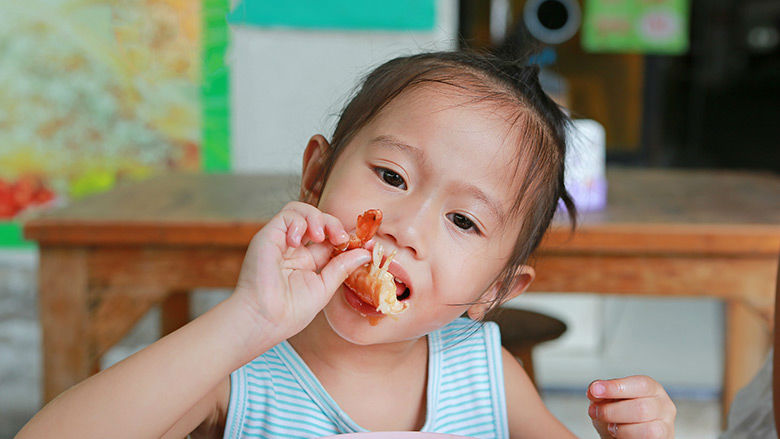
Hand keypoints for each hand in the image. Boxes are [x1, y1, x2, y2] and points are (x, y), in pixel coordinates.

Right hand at [233, 201, 370, 341]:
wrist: (265, 320)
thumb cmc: (289, 313)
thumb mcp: (324, 288)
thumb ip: (342, 267)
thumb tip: (364, 253)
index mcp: (306, 261)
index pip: (329, 238)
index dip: (346, 236)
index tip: (364, 242)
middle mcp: (293, 248)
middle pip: (317, 221)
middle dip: (333, 224)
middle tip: (342, 238)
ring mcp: (280, 241)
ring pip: (301, 211)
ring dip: (317, 218)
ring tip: (321, 236)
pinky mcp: (268, 236)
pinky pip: (287, 215)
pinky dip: (298, 221)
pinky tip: (298, 240)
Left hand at [587, 375, 675, 438]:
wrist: (626, 436)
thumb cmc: (621, 416)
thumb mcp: (608, 400)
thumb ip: (601, 393)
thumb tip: (593, 389)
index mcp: (652, 389)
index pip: (641, 384)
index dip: (617, 387)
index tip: (596, 390)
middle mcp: (664, 406)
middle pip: (642, 408)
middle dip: (612, 411)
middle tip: (595, 412)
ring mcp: (666, 427)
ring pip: (648, 430)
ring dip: (622, 430)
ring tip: (611, 427)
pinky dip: (628, 438)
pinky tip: (619, 436)